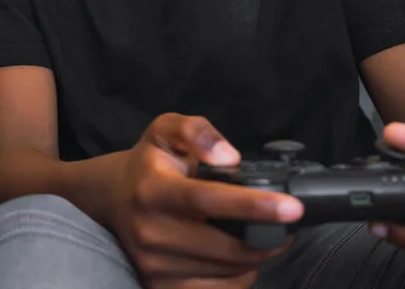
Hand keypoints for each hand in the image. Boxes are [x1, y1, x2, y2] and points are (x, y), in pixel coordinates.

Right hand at [111, 113, 303, 288]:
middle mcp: (149, 231)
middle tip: (285, 224)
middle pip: (227, 248)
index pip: (206, 200)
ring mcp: (154, 265)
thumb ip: (195, 131)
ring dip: (254, 258)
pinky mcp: (159, 286)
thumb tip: (229, 156)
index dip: (252, 205)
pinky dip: (239, 277)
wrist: (112, 198)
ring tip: (255, 236)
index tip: (292, 208)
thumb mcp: (165, 130)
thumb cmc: (149, 164)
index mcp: (152, 190)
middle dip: (267, 239)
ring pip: (228, 273)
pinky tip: (237, 258)